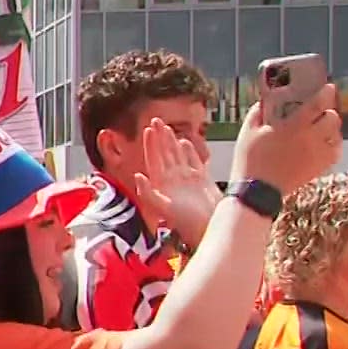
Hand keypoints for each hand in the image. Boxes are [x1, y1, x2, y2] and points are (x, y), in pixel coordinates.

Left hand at [132, 118, 218, 245]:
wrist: (210, 229)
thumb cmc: (186, 222)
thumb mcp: (164, 208)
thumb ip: (149, 193)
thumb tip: (138, 175)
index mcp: (162, 183)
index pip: (154, 159)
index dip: (150, 144)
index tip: (147, 129)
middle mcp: (173, 180)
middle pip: (164, 153)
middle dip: (160, 137)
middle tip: (156, 120)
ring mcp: (187, 179)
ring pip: (178, 155)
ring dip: (172, 141)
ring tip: (167, 127)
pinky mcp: (202, 180)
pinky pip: (194, 162)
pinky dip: (189, 152)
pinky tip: (185, 142)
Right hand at [229, 85, 342, 191]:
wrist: (258, 191)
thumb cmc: (250, 159)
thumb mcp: (248, 132)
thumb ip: (258, 113)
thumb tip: (264, 102)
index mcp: (294, 127)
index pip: (317, 105)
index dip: (326, 94)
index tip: (328, 88)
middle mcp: (311, 139)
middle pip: (333, 119)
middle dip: (328, 112)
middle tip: (320, 111)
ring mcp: (317, 154)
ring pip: (337, 135)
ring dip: (331, 128)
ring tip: (322, 127)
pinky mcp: (319, 168)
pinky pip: (335, 152)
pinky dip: (333, 145)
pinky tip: (324, 144)